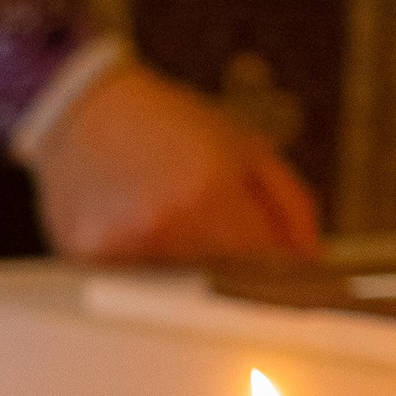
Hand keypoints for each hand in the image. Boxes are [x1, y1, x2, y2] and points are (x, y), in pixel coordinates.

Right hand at [32, 59, 322, 262]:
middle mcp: (167, 223)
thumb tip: (312, 260)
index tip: (282, 274)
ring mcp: (125, 245)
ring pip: (180, 289)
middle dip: (232, 270)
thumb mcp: (245, 147)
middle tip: (216, 234)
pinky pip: (134, 282)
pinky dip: (143, 266)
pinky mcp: (91, 259)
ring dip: (186, 268)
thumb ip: (289, 206)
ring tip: (170, 221)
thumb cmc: (165, 122)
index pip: (270, 267)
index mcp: (211, 192)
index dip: (282, 273)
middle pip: (226, 284)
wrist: (83, 106)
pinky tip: (136, 227)